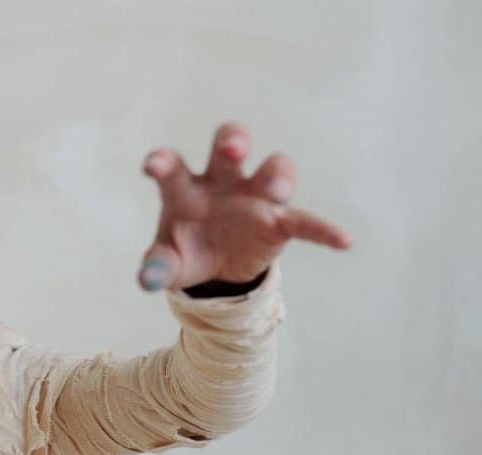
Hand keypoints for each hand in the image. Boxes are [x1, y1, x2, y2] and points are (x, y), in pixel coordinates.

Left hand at [137, 123, 351, 291]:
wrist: (214, 272)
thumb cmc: (185, 251)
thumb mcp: (167, 263)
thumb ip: (156, 267)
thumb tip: (146, 279)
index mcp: (184, 187)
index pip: (173, 166)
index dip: (163, 162)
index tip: (153, 166)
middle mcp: (221, 182)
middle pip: (229, 146)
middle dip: (234, 141)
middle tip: (235, 149)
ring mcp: (254, 198)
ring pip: (273, 170)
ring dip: (277, 176)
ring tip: (278, 190)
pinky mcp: (279, 222)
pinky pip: (305, 221)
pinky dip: (323, 230)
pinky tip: (343, 241)